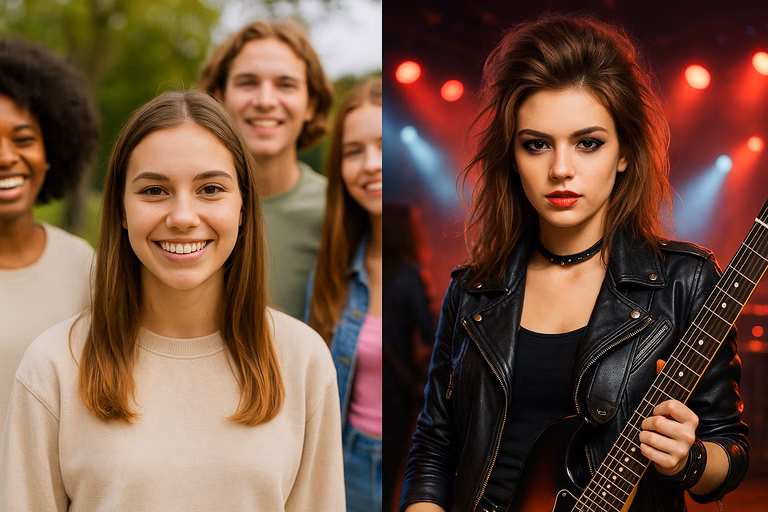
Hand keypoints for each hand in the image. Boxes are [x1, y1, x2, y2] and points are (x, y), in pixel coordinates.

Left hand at [637, 359, 698, 475]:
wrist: (680, 458)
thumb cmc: (671, 427)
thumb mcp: (672, 408)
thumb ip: (666, 383)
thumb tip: (660, 361)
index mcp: (692, 419)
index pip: (670, 404)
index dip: (657, 407)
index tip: (656, 411)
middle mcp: (689, 435)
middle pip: (656, 421)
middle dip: (646, 422)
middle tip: (647, 425)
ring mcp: (681, 450)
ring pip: (649, 436)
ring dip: (642, 435)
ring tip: (647, 436)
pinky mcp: (671, 463)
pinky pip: (646, 451)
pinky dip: (642, 448)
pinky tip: (648, 448)